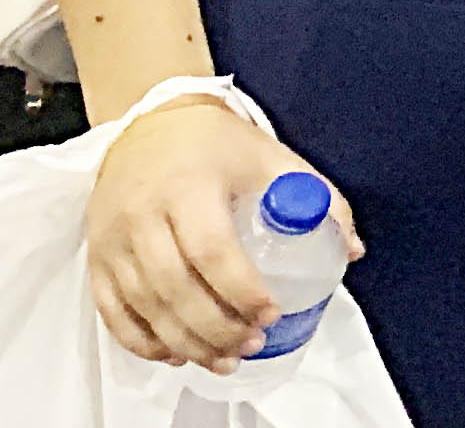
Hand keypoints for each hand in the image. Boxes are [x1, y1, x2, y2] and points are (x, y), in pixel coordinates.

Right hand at [87, 94, 359, 373]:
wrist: (153, 123)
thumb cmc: (218, 146)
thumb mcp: (273, 158)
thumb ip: (318, 199)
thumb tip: (350, 250)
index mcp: (189, 185)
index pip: (211, 249)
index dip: (241, 288)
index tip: (271, 311)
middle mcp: (142, 214)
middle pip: (174, 286)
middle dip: (215, 327)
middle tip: (251, 344)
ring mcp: (113, 238)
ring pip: (143, 305)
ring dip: (183, 342)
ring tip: (223, 358)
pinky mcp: (96, 256)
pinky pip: (112, 310)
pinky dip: (142, 340)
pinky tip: (175, 353)